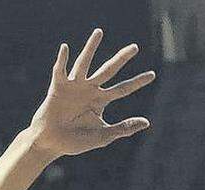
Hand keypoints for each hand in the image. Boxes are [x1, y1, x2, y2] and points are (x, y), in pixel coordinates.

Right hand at [28, 29, 154, 156]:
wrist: (51, 142)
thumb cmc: (76, 141)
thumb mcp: (103, 136)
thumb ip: (123, 128)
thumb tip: (147, 123)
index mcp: (101, 100)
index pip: (123, 89)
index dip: (137, 82)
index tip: (152, 74)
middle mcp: (90, 89)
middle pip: (108, 70)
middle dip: (121, 59)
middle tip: (135, 47)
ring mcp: (74, 86)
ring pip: (85, 63)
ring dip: (91, 48)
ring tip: (99, 32)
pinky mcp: (58, 87)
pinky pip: (60, 70)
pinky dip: (62, 60)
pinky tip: (66, 48)